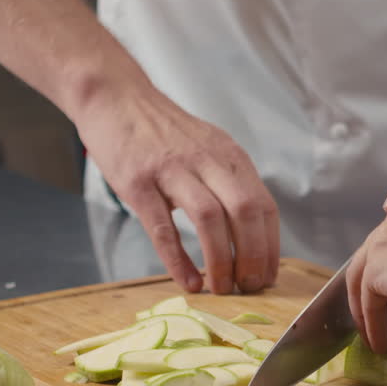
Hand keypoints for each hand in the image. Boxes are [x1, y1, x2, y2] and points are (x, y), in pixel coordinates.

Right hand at [75, 79, 279, 294]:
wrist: (116, 98)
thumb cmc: (163, 132)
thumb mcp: (208, 147)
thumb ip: (229, 181)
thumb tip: (251, 231)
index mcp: (229, 156)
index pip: (265, 206)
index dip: (270, 245)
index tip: (269, 275)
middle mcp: (207, 161)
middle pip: (245, 212)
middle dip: (253, 256)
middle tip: (250, 287)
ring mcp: (172, 170)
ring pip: (210, 219)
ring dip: (220, 261)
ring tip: (221, 288)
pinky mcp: (138, 182)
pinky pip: (162, 227)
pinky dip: (178, 260)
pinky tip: (188, 281)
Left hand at [346, 199, 386, 354]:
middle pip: (370, 262)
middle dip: (374, 296)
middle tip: (381, 322)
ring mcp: (381, 243)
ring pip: (365, 283)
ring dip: (371, 315)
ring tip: (382, 338)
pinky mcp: (376, 270)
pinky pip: (369, 303)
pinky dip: (373, 325)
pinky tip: (383, 342)